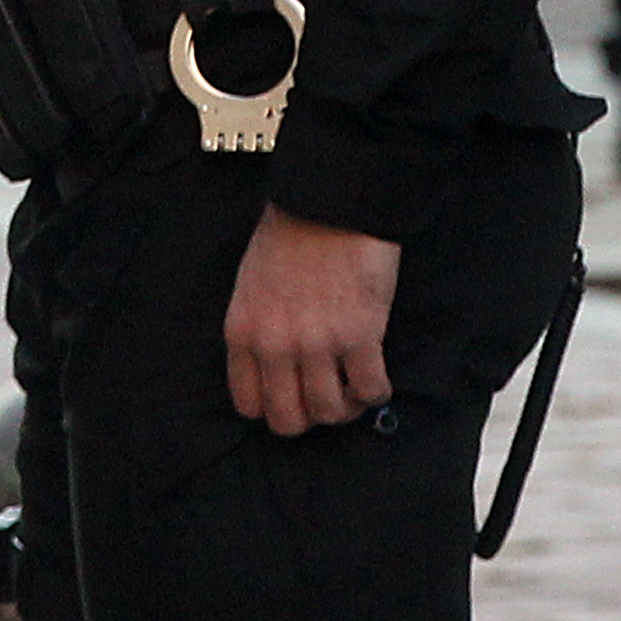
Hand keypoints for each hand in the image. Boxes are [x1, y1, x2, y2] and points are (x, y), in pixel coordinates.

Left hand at [223, 204, 399, 436]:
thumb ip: (259, 329)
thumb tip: (275, 366)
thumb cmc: (292, 231)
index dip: (274, 408)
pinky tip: (377, 379)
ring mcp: (317, 344)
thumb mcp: (251, 283)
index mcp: (243, 331)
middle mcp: (275, 346)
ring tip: (354, 389)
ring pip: (329, 412)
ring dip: (345, 408)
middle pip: (288, 419)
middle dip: (310, 417)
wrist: (331, 200)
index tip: (293, 398)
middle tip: (327, 399)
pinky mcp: (360, 337)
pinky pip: (369, 390)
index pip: (249, 404)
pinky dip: (375, 392)